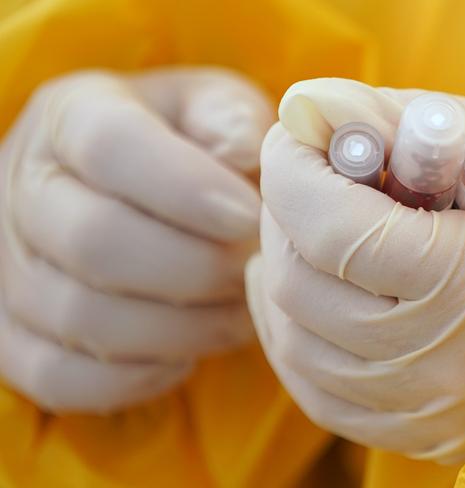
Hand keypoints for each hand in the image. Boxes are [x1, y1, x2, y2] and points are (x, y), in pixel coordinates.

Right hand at [0, 68, 273, 412]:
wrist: (126, 193)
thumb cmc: (185, 147)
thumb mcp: (211, 108)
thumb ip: (229, 118)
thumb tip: (242, 152)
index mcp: (71, 116)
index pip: (110, 145)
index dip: (186, 188)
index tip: (250, 216)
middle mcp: (25, 189)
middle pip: (95, 241)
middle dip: (195, 268)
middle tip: (250, 269)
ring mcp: (8, 268)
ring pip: (83, 317)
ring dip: (180, 328)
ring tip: (236, 311)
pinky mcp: (13, 335)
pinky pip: (61, 378)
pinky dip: (136, 378)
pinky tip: (187, 355)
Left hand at [246, 78, 464, 463]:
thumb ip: (407, 120)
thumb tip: (309, 108)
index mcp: (460, 280)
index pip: (331, 229)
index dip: (290, 174)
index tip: (290, 140)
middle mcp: (428, 358)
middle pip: (298, 284)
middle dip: (283, 217)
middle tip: (303, 181)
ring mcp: (411, 405)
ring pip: (292, 335)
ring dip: (281, 269)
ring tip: (303, 230)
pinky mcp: (401, 428)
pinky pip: (307, 381)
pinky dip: (288, 326)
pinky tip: (304, 288)